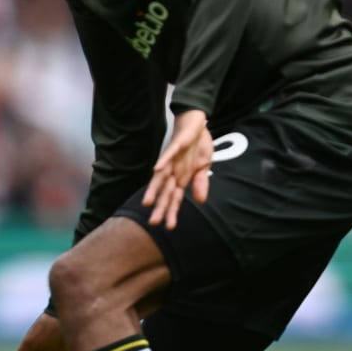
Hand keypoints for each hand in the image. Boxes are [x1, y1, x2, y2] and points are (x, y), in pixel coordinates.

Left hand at [143, 109, 212, 229]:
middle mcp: (174, 170)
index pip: (175, 198)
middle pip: (165, 191)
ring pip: (161, 176)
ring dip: (154, 188)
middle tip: (153, 223)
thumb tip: (201, 201)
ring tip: (147, 202)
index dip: (171, 211)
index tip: (169, 227)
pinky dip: (163, 162)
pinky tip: (156, 170)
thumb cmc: (197, 146)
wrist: (196, 124)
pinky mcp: (176, 145)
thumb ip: (200, 183)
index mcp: (181, 177)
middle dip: (160, 207)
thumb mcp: (204, 166)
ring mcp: (172, 158)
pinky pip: (168, 154)